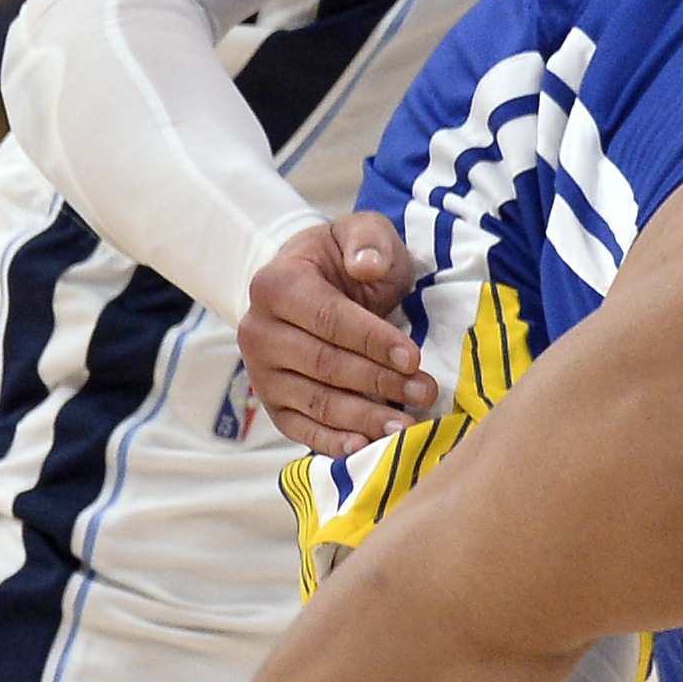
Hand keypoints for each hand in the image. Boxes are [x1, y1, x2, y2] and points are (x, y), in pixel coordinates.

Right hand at [240, 212, 432, 457]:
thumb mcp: (359, 233)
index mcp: (275, 284)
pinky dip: (332, 443)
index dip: (372, 341)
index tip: (413, 357)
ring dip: (364, 418)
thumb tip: (368, 267)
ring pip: (315, 402)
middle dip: (378, 382)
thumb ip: (367, 242)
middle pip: (324, 364)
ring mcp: (261, 373)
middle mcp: (257, 331)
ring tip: (406, 425)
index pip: (328, 319)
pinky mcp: (271, 404)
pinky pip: (300, 429)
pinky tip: (365, 448)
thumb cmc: (341, 260)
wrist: (308, 285)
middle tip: (425, 392)